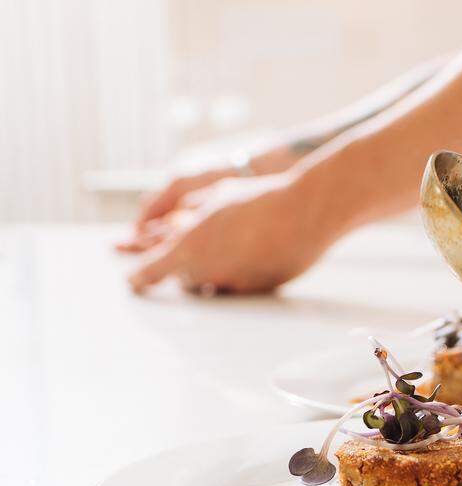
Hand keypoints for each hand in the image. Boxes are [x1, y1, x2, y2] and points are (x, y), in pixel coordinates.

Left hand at [120, 174, 330, 294]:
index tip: (132, 281)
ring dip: (211, 271)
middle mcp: (209, 271)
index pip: (151, 270)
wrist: (305, 214)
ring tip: (231, 246)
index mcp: (189, 246)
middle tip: (197, 249)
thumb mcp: (216, 195)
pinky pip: (240, 286)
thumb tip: (181, 218)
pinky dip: (239, 272)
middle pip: (184, 279)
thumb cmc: (261, 199)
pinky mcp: (258, 290)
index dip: (139, 277)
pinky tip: (256, 252)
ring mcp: (235, 284)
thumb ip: (192, 211)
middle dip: (184, 267)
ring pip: (212, 285)